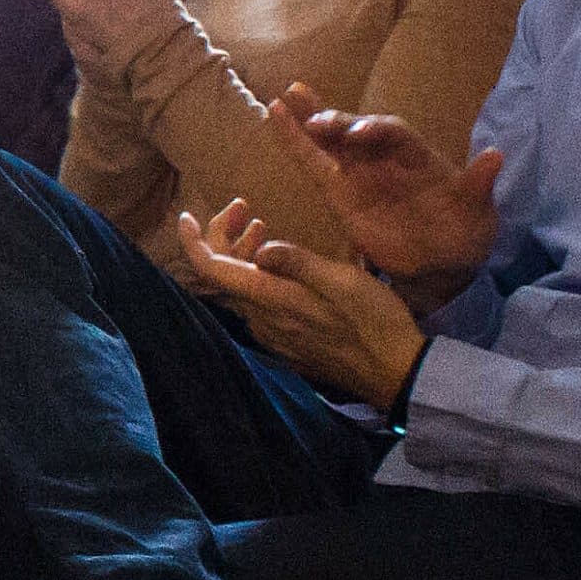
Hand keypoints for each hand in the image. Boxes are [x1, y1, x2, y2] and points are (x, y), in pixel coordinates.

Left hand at [178, 200, 426, 408]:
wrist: (394, 372)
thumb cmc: (373, 322)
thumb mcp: (342, 281)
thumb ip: (297, 262)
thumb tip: (260, 249)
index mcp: (270, 299)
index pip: (211, 270)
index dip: (193, 241)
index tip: (186, 216)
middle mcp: (261, 319)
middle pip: (222, 275)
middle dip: (223, 236)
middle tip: (242, 208)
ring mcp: (272, 333)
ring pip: (240, 288)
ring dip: (242, 254)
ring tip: (260, 226)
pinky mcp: (286, 341)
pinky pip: (257, 304)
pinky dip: (257, 276)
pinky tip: (277, 263)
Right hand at [263, 82, 501, 282]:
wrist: (442, 265)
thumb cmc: (463, 233)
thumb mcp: (478, 211)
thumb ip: (479, 184)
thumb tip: (496, 155)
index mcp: (417, 156)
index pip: (394, 133)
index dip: (376, 129)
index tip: (361, 133)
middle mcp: (384, 157)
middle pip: (357, 128)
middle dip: (338, 121)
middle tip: (319, 120)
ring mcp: (358, 172)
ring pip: (329, 139)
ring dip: (309, 118)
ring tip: (287, 97)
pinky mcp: (337, 191)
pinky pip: (311, 163)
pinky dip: (293, 140)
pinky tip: (276, 114)